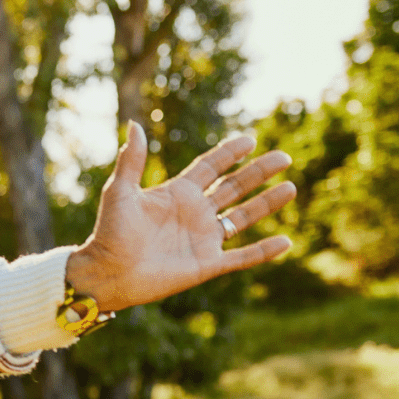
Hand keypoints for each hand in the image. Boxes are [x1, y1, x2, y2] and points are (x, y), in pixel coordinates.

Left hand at [66, 121, 295, 311]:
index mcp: (176, 193)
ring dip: (267, 204)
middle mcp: (194, 213)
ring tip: (291, 187)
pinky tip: (286, 241)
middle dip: (258, 172)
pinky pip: (242, 257)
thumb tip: (134, 125)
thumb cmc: (109, 232)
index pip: (209, 168)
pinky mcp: (207, 264)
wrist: (107, 273)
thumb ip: (131, 161)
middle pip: (233, 187)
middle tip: (283, 157)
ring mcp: (202, 239)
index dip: (229, 154)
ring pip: (243, 217)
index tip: (250, 140)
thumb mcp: (119, 192)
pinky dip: (263, 250)